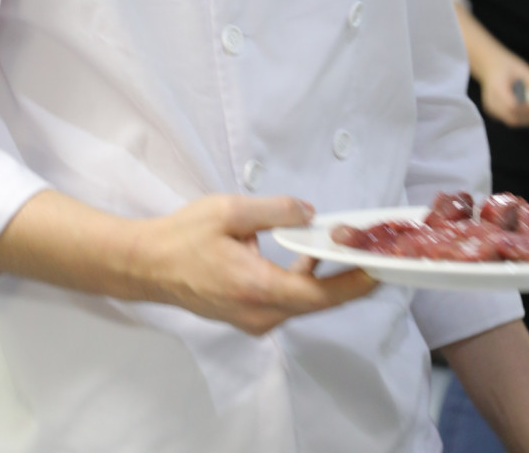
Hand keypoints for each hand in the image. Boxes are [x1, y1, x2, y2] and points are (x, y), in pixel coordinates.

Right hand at [137, 193, 376, 334]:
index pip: (319, 295)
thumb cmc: (184, 237)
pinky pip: (286, 300)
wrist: (148, 264)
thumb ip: (275, 211)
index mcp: (257, 288)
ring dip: (326, 277)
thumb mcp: (230, 211)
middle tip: (370, 250)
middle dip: (347, 277)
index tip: (380, 269)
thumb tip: (310, 213)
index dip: (354, 284)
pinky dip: (304, 280)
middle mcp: (259, 313)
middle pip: (317, 301)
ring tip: (345, 247)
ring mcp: (253, 318)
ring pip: (302, 301)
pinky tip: (310, 255)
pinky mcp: (248, 314)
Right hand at [479, 50, 528, 127]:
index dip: (527, 109)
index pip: (512, 106)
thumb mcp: (522, 69)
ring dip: (525, 118)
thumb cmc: (505, 64)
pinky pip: (507, 119)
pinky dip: (519, 117)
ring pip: (511, 121)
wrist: (488, 64)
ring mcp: (490, 108)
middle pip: (512, 117)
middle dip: (528, 116)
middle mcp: (491, 101)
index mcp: (497, 88)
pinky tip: (525, 109)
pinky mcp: (492, 112)